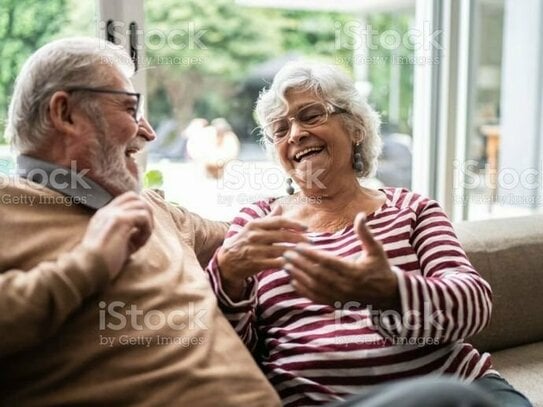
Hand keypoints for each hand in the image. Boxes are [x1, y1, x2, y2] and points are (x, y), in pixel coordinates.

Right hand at [80, 192, 153, 278]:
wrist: (87, 269)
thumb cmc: (101, 262)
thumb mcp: (116, 243)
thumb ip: (128, 233)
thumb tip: (143, 231)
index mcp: (104, 214)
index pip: (126, 199)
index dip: (139, 210)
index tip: (140, 229)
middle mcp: (108, 210)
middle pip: (136, 198)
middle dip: (146, 213)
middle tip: (145, 233)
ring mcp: (113, 213)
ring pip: (142, 205)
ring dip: (148, 223)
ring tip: (141, 241)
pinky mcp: (120, 220)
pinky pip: (143, 216)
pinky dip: (147, 230)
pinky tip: (139, 244)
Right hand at [217, 206, 309, 296]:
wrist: (226, 261)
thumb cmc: (243, 242)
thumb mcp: (252, 228)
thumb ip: (268, 219)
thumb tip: (280, 207)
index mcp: (255, 224)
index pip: (279, 221)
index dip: (295, 224)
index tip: (306, 228)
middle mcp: (255, 236)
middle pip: (283, 236)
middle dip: (300, 239)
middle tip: (311, 242)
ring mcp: (255, 250)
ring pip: (282, 250)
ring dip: (296, 252)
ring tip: (306, 253)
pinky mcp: (256, 264)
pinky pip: (277, 263)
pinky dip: (288, 263)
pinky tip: (296, 263)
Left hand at [284, 213, 399, 310]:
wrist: (387, 295)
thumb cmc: (380, 268)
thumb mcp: (376, 250)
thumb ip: (366, 234)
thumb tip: (360, 215)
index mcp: (354, 272)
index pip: (328, 262)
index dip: (312, 254)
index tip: (299, 246)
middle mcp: (345, 286)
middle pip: (317, 274)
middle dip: (300, 264)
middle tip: (286, 253)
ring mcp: (340, 296)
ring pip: (314, 287)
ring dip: (298, 276)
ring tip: (285, 265)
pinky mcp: (336, 303)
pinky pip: (316, 298)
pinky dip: (303, 290)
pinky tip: (293, 281)